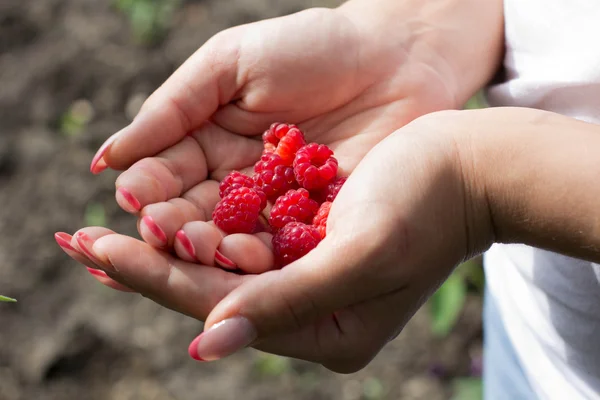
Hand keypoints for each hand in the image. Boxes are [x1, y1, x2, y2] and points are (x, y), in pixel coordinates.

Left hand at [57, 108, 496, 371]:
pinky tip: (163, 218)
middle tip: (79, 242)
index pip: (218, 305)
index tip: (94, 248)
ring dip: (164, 247)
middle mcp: (312, 314)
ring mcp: (310, 281)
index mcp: (325, 330)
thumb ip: (286, 302)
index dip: (152, 275)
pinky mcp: (310, 249)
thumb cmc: (428, 206)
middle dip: (144, 264)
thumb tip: (205, 344)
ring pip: (219, 267)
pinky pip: (241, 243)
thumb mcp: (361, 254)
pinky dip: (198, 229)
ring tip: (106, 234)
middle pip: (210, 291)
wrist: (471, 169)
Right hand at [88, 6, 457, 258]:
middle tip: (161, 233)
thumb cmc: (311, 48)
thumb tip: (107, 158)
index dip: (148, 189)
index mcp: (207, 143)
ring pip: (234, 238)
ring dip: (213, 247)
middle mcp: (237, 183)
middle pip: (194, 216)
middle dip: (175, 227)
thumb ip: (172, 108)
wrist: (396, 57)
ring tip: (198, 248)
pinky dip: (264, 256)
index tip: (133, 199)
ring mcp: (276, 208)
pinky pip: (284, 248)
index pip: (164, 176)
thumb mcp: (231, 63)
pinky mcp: (316, 226)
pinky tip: (246, 258)